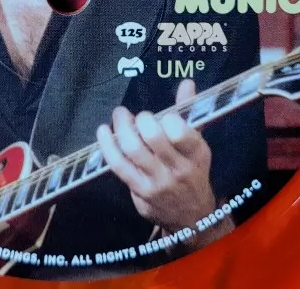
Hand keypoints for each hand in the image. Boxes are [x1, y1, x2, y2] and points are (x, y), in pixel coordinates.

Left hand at [96, 80, 222, 238]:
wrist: (192, 217)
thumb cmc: (192, 170)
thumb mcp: (196, 143)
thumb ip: (189, 111)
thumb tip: (187, 82)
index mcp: (196, 153)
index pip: (183, 134)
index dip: (169, 120)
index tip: (163, 115)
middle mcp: (178, 169)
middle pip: (154, 139)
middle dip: (142, 120)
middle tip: (138, 115)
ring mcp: (157, 181)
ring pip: (133, 150)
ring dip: (121, 128)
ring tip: (119, 115)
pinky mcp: (139, 190)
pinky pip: (118, 165)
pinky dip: (107, 145)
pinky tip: (103, 131)